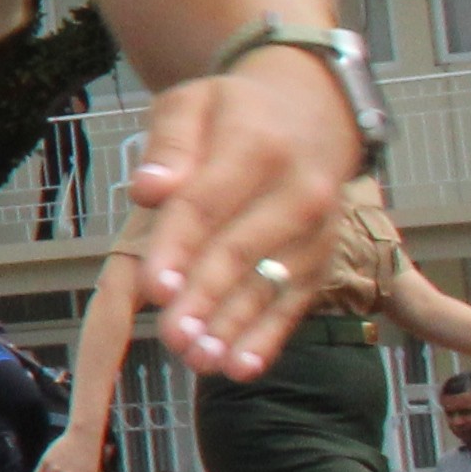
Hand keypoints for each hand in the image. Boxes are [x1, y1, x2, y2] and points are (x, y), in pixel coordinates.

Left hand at [126, 53, 362, 379]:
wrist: (311, 114)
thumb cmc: (233, 112)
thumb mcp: (192, 103)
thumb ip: (169, 143)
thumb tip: (148, 188)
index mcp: (257, 147)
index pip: (209, 203)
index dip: (180, 247)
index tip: (153, 288)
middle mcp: (299, 192)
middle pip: (241, 251)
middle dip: (205, 297)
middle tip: (172, 337)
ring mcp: (316, 231)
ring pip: (270, 285)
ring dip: (234, 327)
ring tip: (200, 362)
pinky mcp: (322, 260)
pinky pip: (295, 303)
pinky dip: (268, 338)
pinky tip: (240, 368)